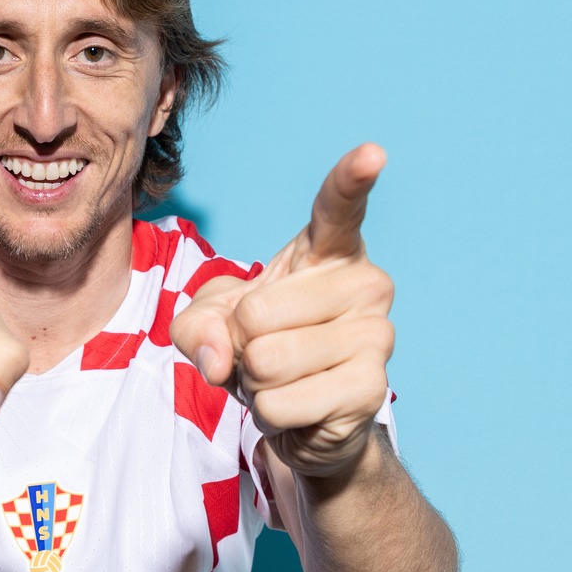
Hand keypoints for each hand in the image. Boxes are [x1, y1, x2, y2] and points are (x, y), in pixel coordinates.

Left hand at [169, 143, 395, 477]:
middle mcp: (366, 285)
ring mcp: (376, 336)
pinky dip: (269, 413)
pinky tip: (295, 407)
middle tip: (265, 351)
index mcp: (329, 253)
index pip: (339, 209)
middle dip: (241, 344)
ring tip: (280, 379)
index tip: (373, 153)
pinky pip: (281, 403)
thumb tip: (222, 357)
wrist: (301, 419)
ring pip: (268, 361)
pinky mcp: (371, 388)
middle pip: (258, 313)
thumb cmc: (260, 350)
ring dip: (255, 383)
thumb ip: (195, 326)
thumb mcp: (209, 324)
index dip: (351, 180)